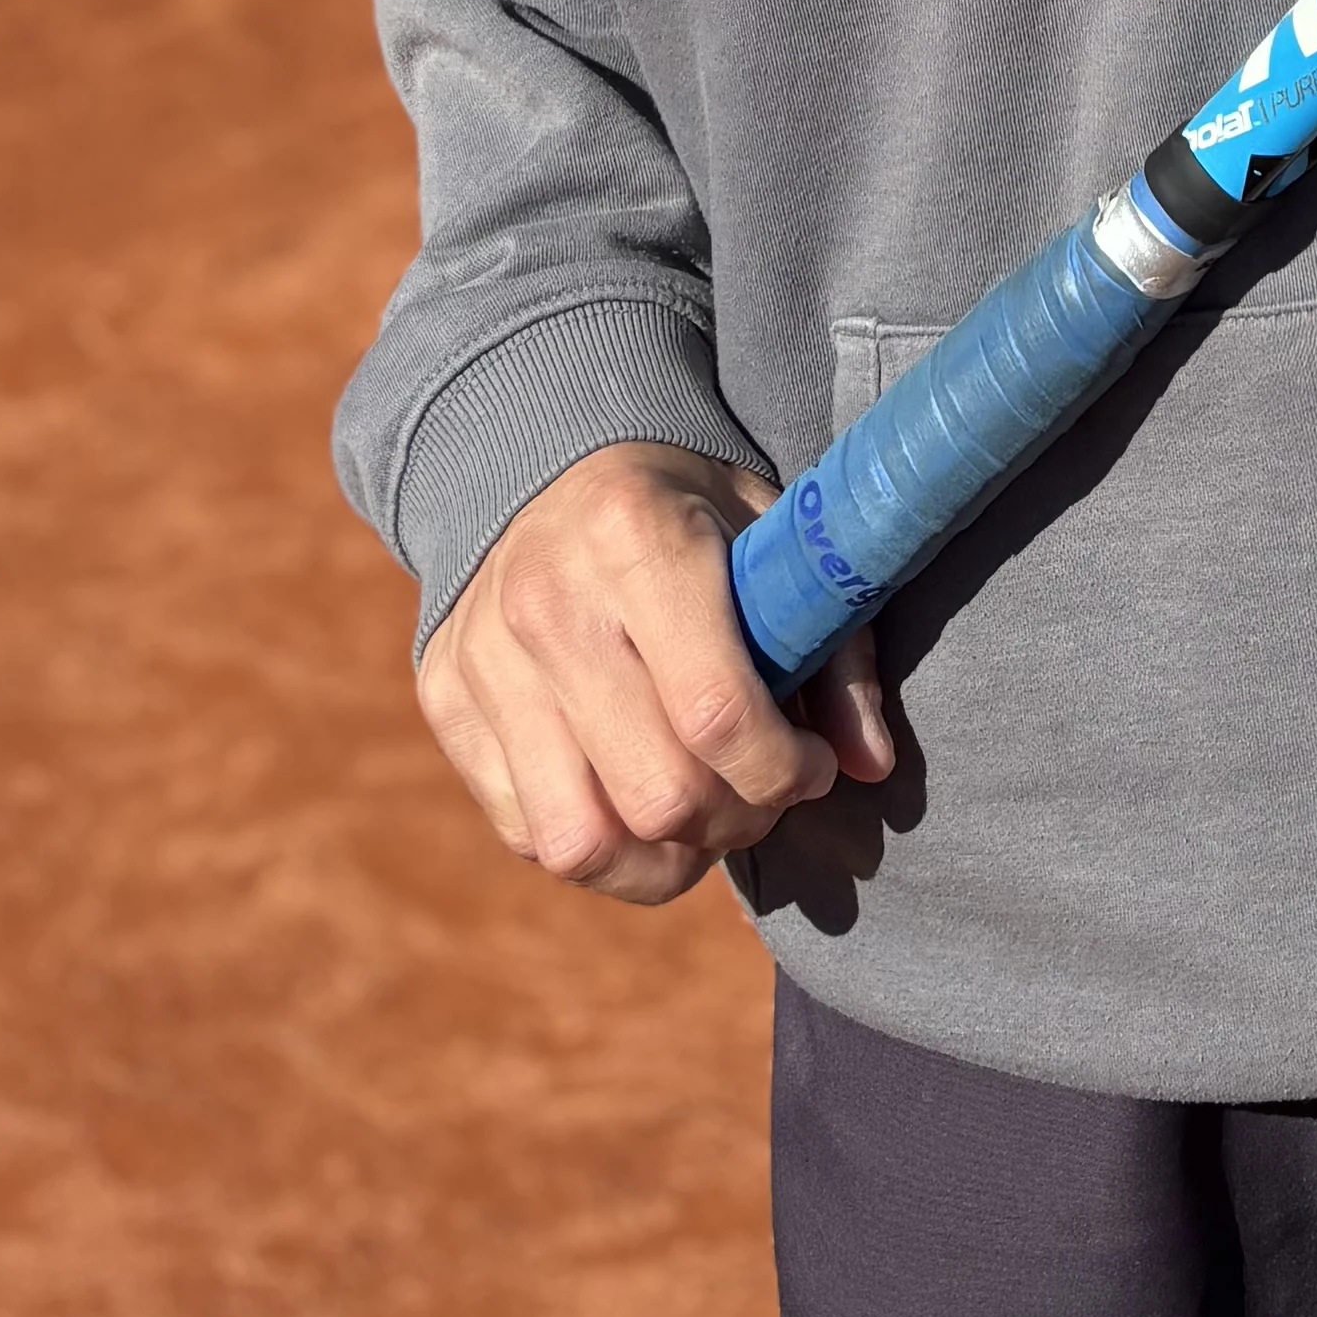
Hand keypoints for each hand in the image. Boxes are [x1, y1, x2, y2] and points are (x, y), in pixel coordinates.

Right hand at [416, 440, 891, 907]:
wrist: (545, 455)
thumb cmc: (683, 504)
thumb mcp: (769, 534)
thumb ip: (833, 647)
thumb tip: (869, 767)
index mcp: (634, 536)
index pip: (716, 712)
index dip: (782, 770)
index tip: (810, 765)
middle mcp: (547, 602)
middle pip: (657, 793)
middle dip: (735, 821)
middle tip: (760, 793)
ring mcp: (484, 658)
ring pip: (580, 841)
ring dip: (662, 861)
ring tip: (701, 821)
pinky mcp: (447, 701)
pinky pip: (526, 833)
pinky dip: (596, 848)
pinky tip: (635, 804)